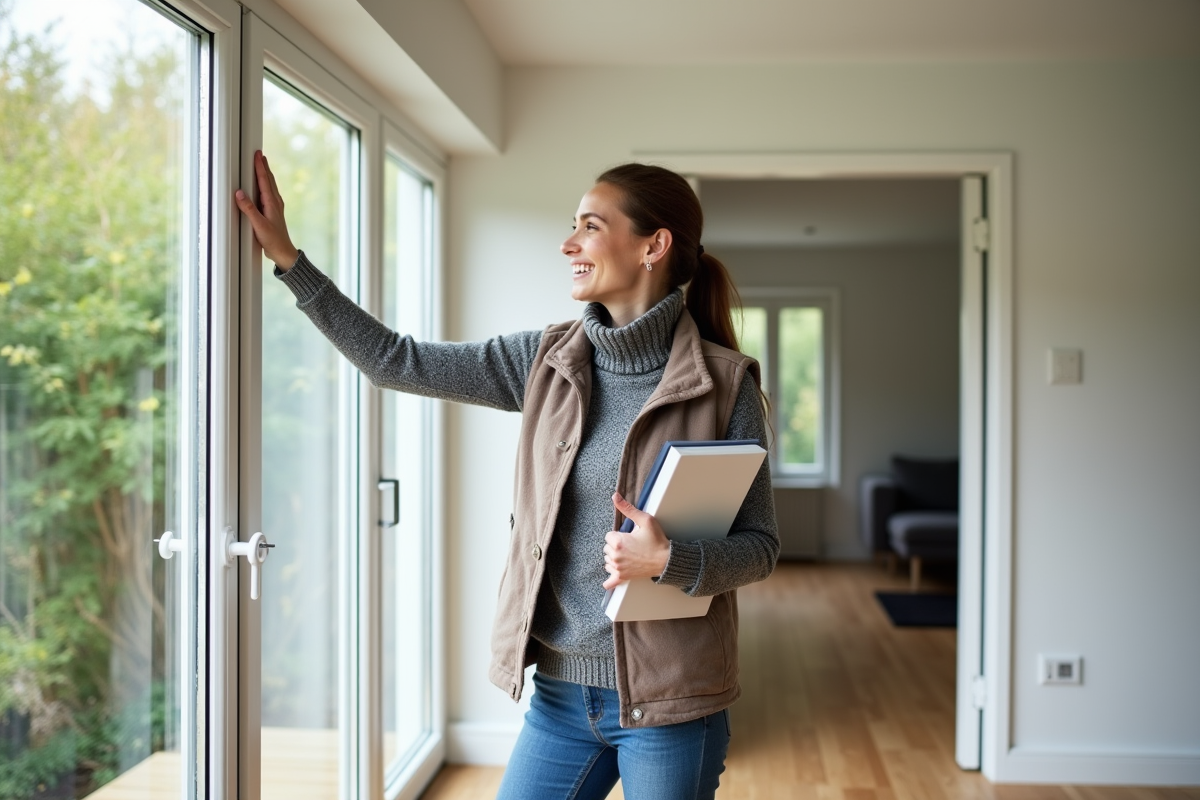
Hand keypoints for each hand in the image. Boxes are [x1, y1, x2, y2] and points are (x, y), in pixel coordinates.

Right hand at [234, 150, 299, 269]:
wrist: (283, 252)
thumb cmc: (273, 240)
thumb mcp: (258, 225)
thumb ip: (249, 209)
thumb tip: (239, 193)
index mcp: (272, 203)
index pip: (264, 180)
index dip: (260, 167)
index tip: (257, 154)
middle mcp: (275, 202)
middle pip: (268, 180)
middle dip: (263, 166)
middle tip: (259, 154)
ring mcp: (275, 207)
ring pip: (270, 186)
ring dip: (265, 174)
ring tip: (262, 165)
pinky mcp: (273, 212)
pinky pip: (269, 194)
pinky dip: (265, 185)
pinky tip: (264, 187)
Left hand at [602, 493, 670, 590]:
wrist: (666, 560)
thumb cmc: (657, 540)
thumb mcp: (645, 520)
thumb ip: (628, 508)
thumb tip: (615, 496)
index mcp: (618, 542)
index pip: (608, 536)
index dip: (618, 535)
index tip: (629, 536)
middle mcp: (615, 556)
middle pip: (607, 548)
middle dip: (616, 546)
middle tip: (631, 545)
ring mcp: (618, 568)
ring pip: (608, 561)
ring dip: (614, 558)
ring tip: (629, 555)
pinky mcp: (623, 577)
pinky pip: (610, 581)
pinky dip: (610, 580)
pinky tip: (610, 579)